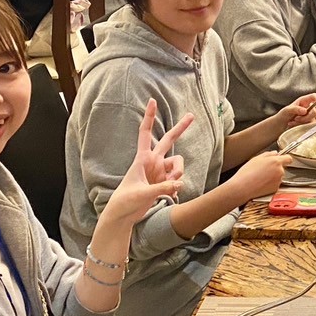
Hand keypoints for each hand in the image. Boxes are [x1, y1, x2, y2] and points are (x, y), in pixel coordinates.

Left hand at [101, 100, 192, 225]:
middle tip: (192, 115)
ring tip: (172, 187)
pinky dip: (175, 188)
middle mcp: (153, 162)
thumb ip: (162, 187)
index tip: (153, 101)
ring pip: (178, 165)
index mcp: (142, 159)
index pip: (146, 133)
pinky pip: (178, 180)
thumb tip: (179, 183)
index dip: (150, 117)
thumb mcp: (142, 194)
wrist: (122, 215)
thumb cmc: (125, 201)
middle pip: (169, 140)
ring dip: (179, 173)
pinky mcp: (164, 182)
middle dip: (180, 128)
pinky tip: (167, 197)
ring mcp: (160, 172)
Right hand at [229, 151, 293, 201]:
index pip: (288, 158)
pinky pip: (275, 184)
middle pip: (282, 168)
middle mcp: (279, 171)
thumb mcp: (256, 158)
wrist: (243, 187)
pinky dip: (270, 183)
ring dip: (273, 176)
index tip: (283, 159)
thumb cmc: (247, 173)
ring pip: (278, 176)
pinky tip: (261, 182)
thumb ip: (268, 154)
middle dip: (275, 168)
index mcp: (275, 162)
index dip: (285, 158)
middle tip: (264, 169)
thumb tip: (275, 153)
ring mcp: (278, 180)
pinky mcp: (276, 189)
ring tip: (261, 176)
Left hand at [279, 93, 315, 128]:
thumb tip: (305, 111)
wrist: (282, 123)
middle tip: (296, 118)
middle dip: (305, 117)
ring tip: (292, 121)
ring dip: (301, 122)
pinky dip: (301, 126)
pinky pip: (308, 126)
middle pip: (314, 112)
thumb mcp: (287, 110)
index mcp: (304, 101)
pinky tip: (293, 124)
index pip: (314, 97)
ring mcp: (309, 116)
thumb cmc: (284, 114)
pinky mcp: (308, 123)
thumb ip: (295, 109)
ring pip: (311, 121)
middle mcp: (308, 108)